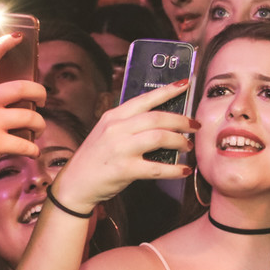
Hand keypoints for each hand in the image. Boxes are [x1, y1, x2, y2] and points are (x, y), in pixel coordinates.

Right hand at [0, 33, 46, 194]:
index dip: (3, 44)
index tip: (17, 37)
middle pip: (22, 88)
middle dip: (40, 93)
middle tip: (42, 100)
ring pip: (30, 118)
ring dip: (40, 125)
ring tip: (38, 129)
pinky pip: (25, 145)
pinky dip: (33, 150)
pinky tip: (32, 151)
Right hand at [50, 80, 196, 211]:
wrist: (75, 184)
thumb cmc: (95, 159)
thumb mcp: (107, 133)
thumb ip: (128, 124)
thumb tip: (160, 121)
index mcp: (113, 116)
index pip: (145, 99)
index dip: (167, 91)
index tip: (185, 84)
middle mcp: (116, 129)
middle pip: (157, 117)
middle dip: (181, 120)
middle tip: (195, 125)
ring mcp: (120, 148)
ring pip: (159, 137)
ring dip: (179, 141)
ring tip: (188, 146)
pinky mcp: (124, 170)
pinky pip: (156, 168)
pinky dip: (174, 170)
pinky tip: (183, 170)